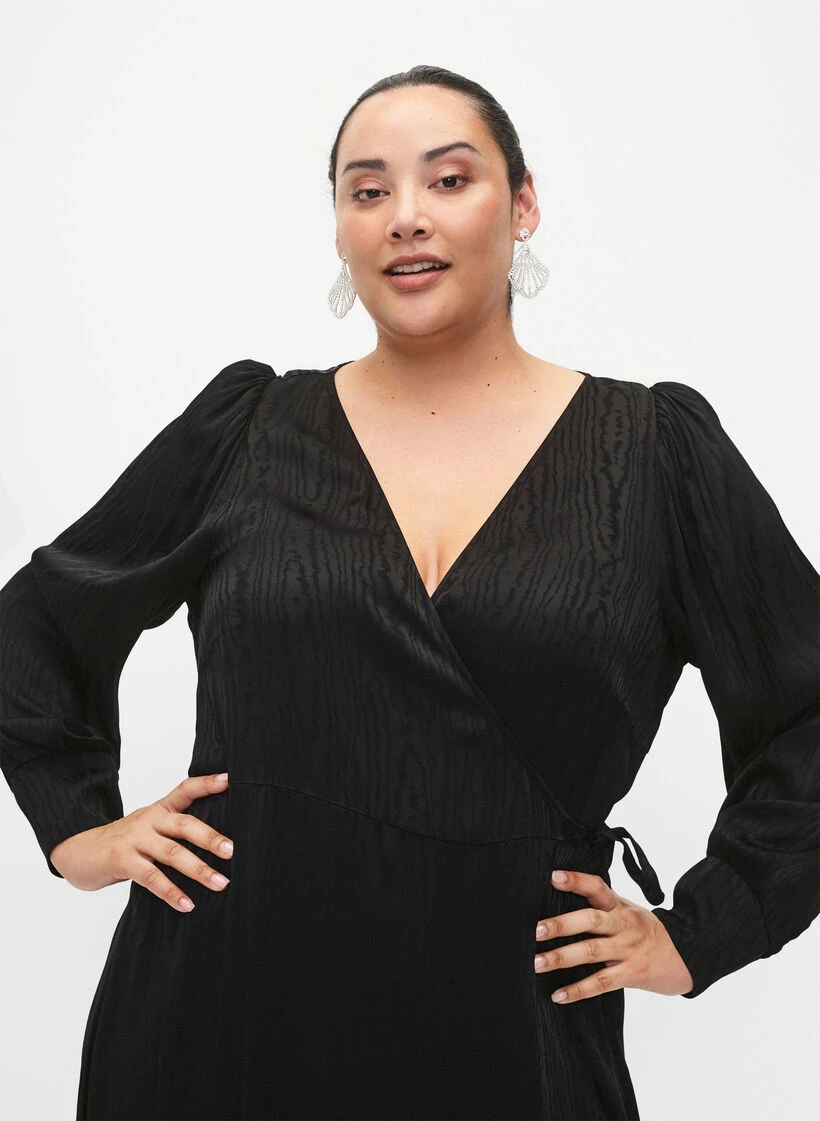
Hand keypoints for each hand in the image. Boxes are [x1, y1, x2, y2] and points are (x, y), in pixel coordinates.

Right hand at [48, 772, 233, 912]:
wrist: (79, 852)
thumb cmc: (123, 844)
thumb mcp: (149, 830)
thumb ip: (174, 832)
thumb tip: (216, 847)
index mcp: (159, 810)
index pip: (185, 790)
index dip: (206, 784)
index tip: (229, 780)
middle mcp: (149, 820)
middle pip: (185, 824)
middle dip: (210, 838)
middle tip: (232, 851)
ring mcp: (135, 839)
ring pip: (172, 853)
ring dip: (199, 870)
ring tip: (220, 883)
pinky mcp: (122, 860)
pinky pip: (151, 877)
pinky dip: (171, 892)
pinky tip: (187, 904)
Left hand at [533, 868, 693, 1003]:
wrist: (686, 954)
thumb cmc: (645, 930)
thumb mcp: (627, 910)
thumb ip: (600, 906)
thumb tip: (558, 899)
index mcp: (619, 906)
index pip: (597, 887)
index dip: (576, 881)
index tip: (553, 877)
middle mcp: (622, 925)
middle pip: (590, 920)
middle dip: (561, 925)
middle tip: (536, 930)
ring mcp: (627, 950)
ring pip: (591, 952)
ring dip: (561, 958)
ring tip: (537, 963)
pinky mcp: (631, 974)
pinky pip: (601, 983)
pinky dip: (578, 990)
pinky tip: (558, 994)